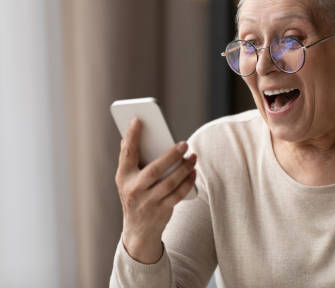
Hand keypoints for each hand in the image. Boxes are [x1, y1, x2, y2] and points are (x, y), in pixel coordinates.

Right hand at [114, 118, 196, 263]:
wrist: (138, 231)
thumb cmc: (136, 195)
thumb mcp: (127, 180)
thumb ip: (130, 159)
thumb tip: (130, 134)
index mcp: (123, 178)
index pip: (127, 154)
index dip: (131, 137)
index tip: (138, 119)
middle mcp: (133, 190)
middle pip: (154, 170)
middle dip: (170, 156)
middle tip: (184, 143)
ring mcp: (147, 203)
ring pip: (170, 183)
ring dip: (184, 168)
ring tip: (193, 156)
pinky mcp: (162, 211)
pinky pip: (178, 194)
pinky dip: (188, 182)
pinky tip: (194, 172)